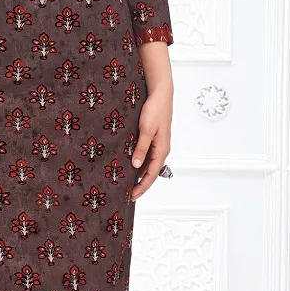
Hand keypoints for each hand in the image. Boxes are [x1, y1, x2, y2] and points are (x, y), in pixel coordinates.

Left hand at [130, 82, 172, 198]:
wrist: (160, 94)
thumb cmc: (155, 109)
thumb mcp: (146, 129)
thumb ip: (141, 147)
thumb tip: (136, 165)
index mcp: (162, 150)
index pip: (151, 175)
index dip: (142, 187)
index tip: (131, 196)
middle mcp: (161, 150)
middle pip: (150, 173)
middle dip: (140, 184)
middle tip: (127, 194)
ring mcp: (158, 145)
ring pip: (148, 165)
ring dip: (139, 174)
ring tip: (127, 183)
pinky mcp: (153, 139)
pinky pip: (146, 156)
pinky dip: (139, 163)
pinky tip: (130, 165)